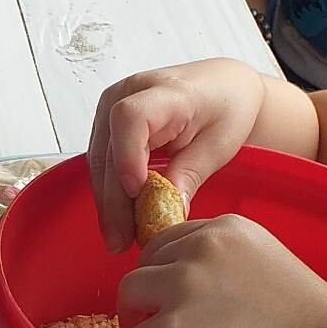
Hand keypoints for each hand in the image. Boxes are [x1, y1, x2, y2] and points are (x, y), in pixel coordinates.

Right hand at [88, 59, 266, 251]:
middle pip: (109, 148)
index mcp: (165, 91)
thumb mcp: (218, 144)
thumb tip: (165, 213)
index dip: (127, 156)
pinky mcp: (109, 123)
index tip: (136, 192)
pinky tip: (119, 219)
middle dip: (114, 199)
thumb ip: (189, 175)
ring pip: (99, 160)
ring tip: (119, 239)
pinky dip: (110, 191)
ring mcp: (113, 106)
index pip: (130, 118)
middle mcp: (129, 93)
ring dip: (107, 202)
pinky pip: (103, 161)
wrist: (223, 86)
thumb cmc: (227, 106)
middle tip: (121, 240)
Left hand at [117, 215, 326, 327]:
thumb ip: (231, 267)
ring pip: (129, 293)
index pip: (173, 239)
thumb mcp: (271, 269)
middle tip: (152, 322)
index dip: (166, 270)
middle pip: (146, 262)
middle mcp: (203, 247)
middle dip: (146, 292)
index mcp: (230, 229)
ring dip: (134, 319)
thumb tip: (197, 291)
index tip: (169, 296)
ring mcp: (185, 285)